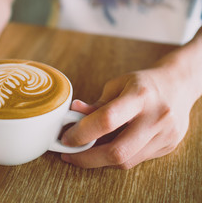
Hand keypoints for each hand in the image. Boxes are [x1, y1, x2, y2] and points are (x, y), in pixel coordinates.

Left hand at [61, 66, 195, 168]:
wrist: (178, 86)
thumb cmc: (143, 83)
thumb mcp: (118, 85)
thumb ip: (97, 104)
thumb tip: (73, 113)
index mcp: (140, 96)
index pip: (107, 119)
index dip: (82, 133)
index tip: (66, 138)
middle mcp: (156, 117)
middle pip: (117, 151)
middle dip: (87, 158)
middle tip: (69, 155)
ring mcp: (165, 135)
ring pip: (126, 161)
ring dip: (99, 160)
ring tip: (85, 152)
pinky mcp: (168, 146)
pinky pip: (136, 160)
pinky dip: (116, 158)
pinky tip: (106, 149)